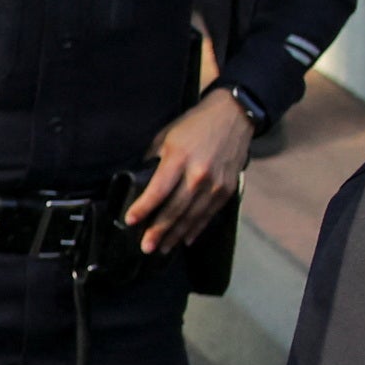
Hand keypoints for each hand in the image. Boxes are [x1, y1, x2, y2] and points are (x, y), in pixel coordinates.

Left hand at [123, 90, 252, 251]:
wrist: (234, 116)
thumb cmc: (195, 125)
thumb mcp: (167, 136)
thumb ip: (154, 160)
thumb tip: (140, 182)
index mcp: (179, 158)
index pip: (158, 189)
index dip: (143, 208)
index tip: (130, 221)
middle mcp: (198, 174)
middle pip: (175, 209)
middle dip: (158, 230)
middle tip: (146, 247)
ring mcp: (215, 184)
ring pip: (192, 217)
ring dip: (175, 235)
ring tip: (161, 249)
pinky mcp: (226, 189)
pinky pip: (208, 215)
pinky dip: (196, 228)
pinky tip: (184, 239)